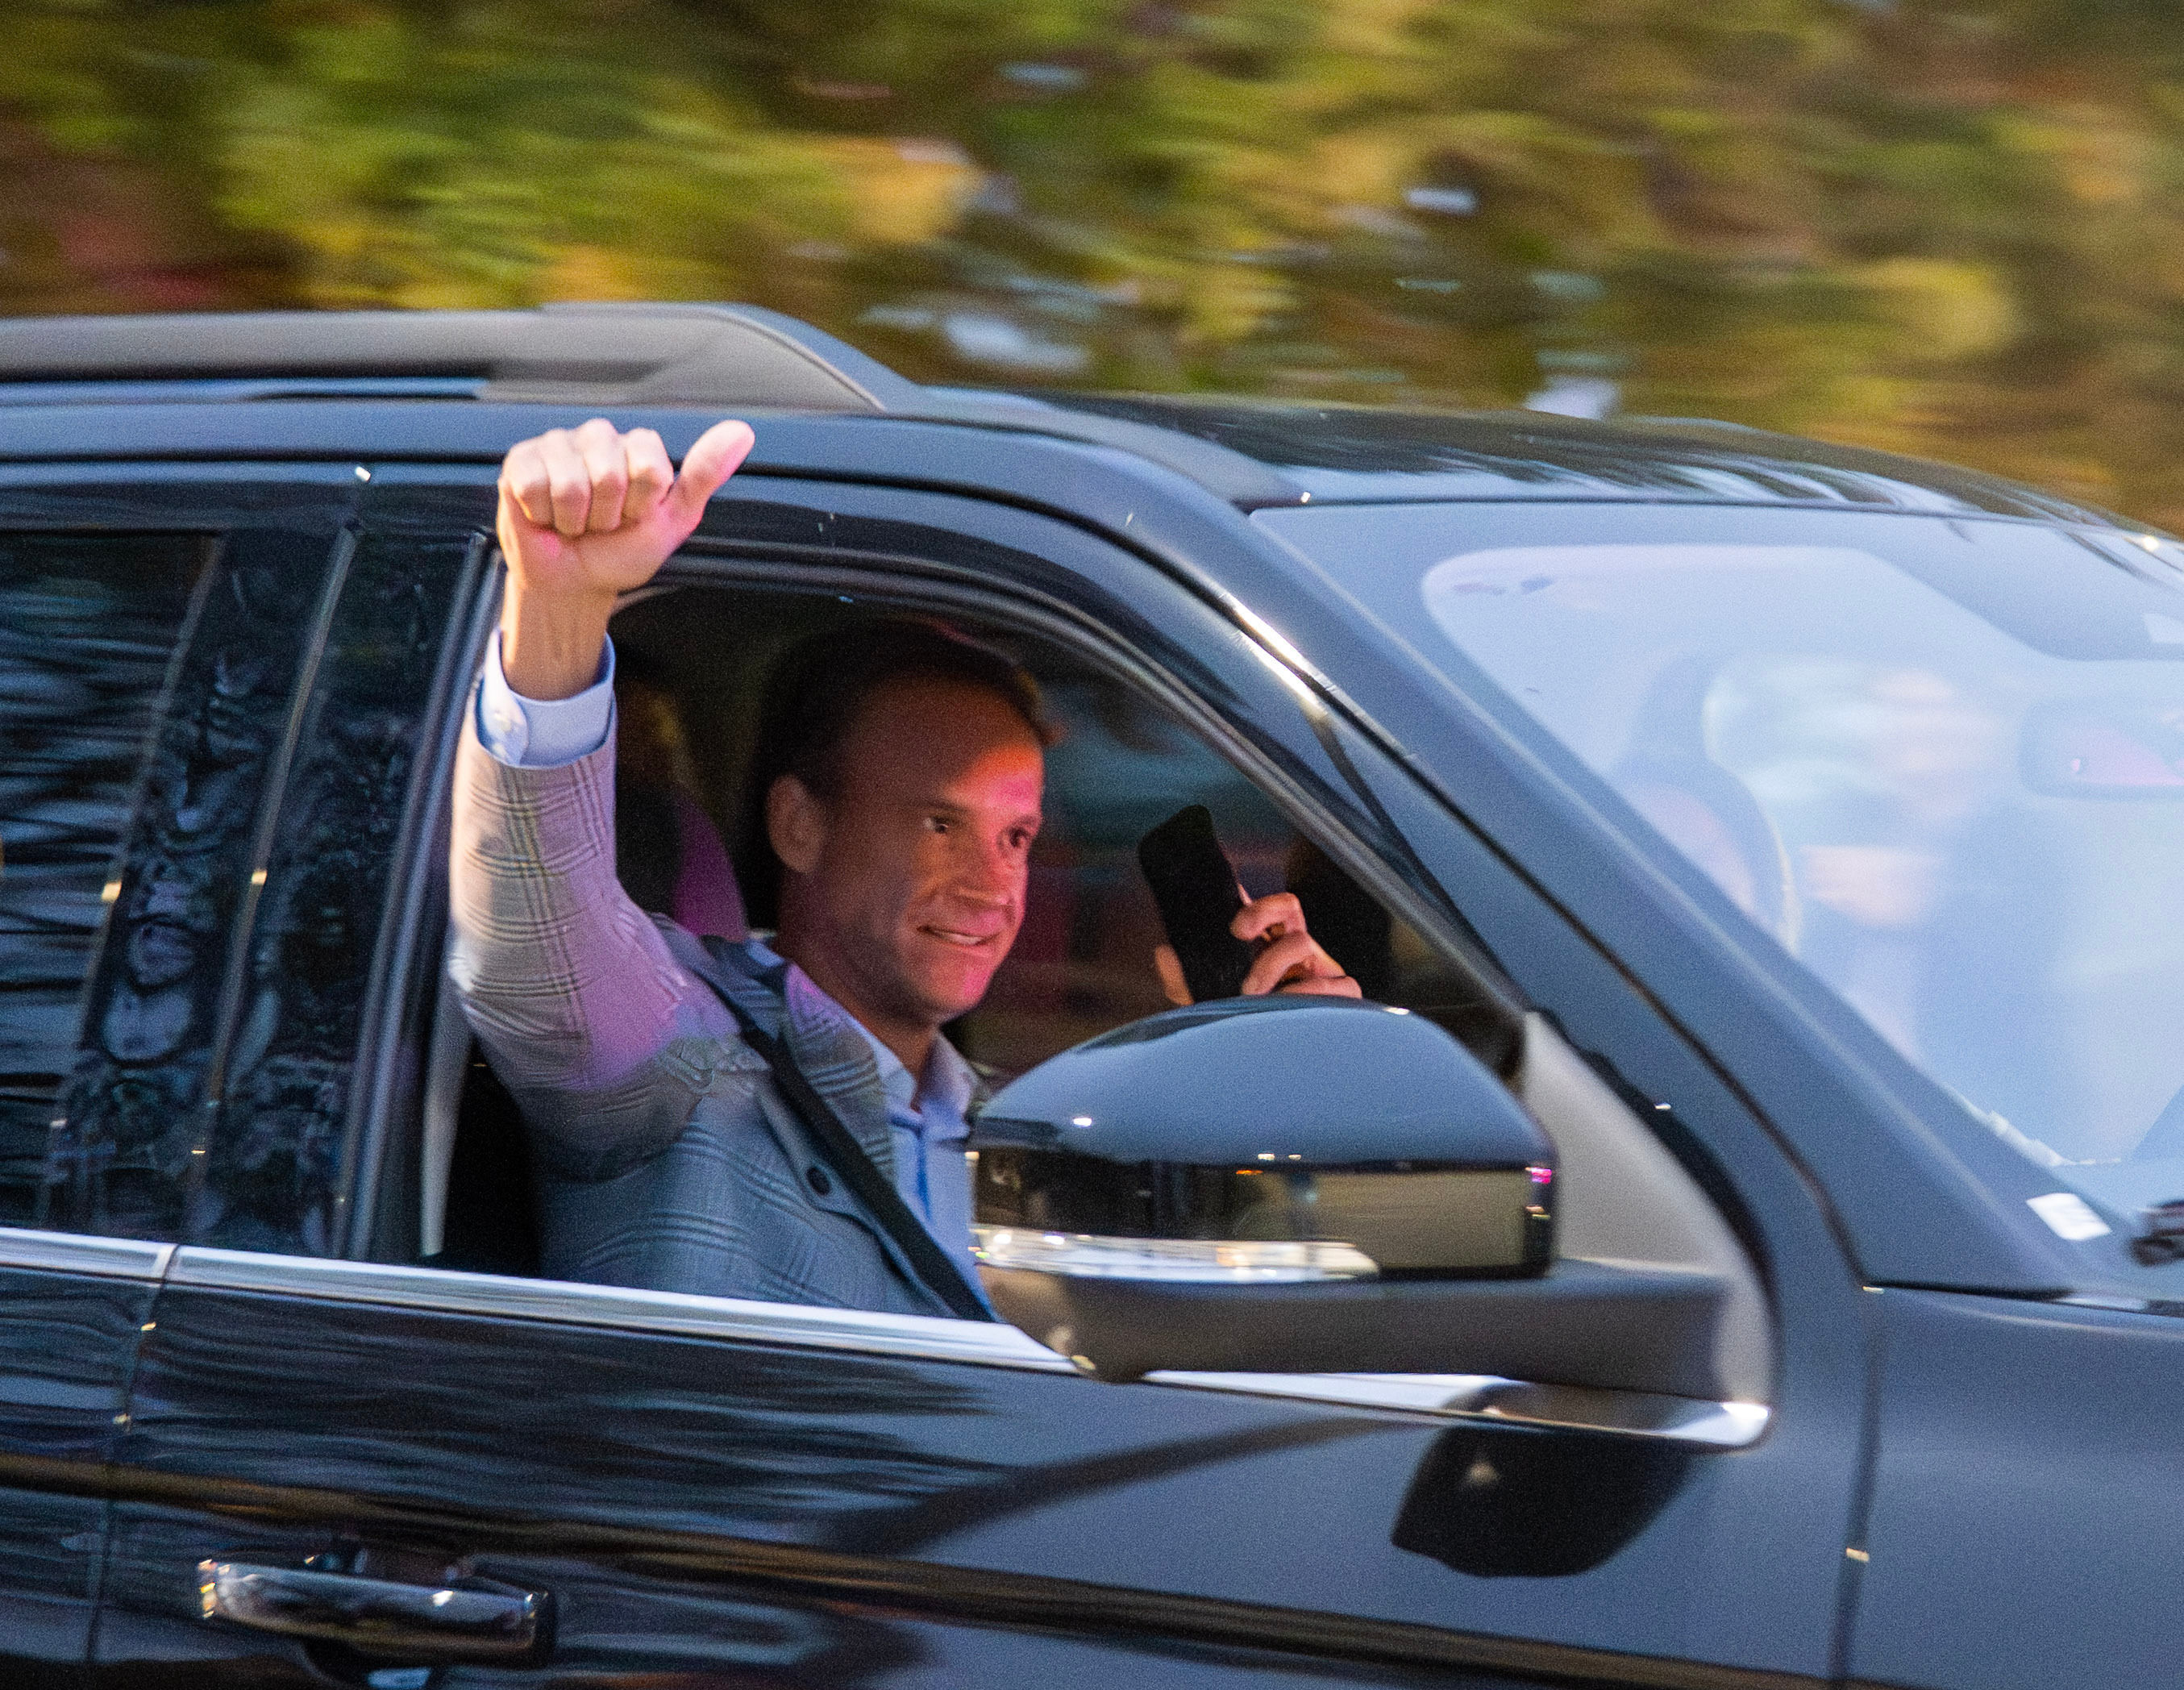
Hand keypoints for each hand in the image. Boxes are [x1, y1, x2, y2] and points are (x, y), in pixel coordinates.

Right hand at [495, 417, 754, 697]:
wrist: (573, 583)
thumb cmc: (621, 551)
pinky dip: (542, 516)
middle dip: (607, 515)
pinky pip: (534, 486)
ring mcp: (557, 445)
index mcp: (637, 446)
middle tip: (600, 524)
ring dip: (574, 520)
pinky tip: (544, 516)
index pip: (649, 465)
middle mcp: (599, 437)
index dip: (642, 504)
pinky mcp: (520, 460)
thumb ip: (704, 476)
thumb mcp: (672, 521)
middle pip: (609, 473)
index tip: (634, 518)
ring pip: (570, 482)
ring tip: (574, 523)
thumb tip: (742, 432)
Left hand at [1153, 889, 1360, 1004]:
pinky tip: (1293, 1012)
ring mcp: (1318, 969)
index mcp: (1267, 937)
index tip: (1237, 930)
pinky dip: (1318, 995)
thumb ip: (1182, 972)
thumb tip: (1166, 954)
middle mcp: (1294, 948)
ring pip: (1309, 950)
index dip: (1261, 911)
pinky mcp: (1338, 995)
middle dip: (1268, 952)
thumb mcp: (1202, 991)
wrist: (1251, 1055)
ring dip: (1284, 976)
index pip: (1278, 906)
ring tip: (1265, 1003)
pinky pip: (1343, 986)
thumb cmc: (1233, 1013)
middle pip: (1294, 920)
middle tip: (1247, 983)